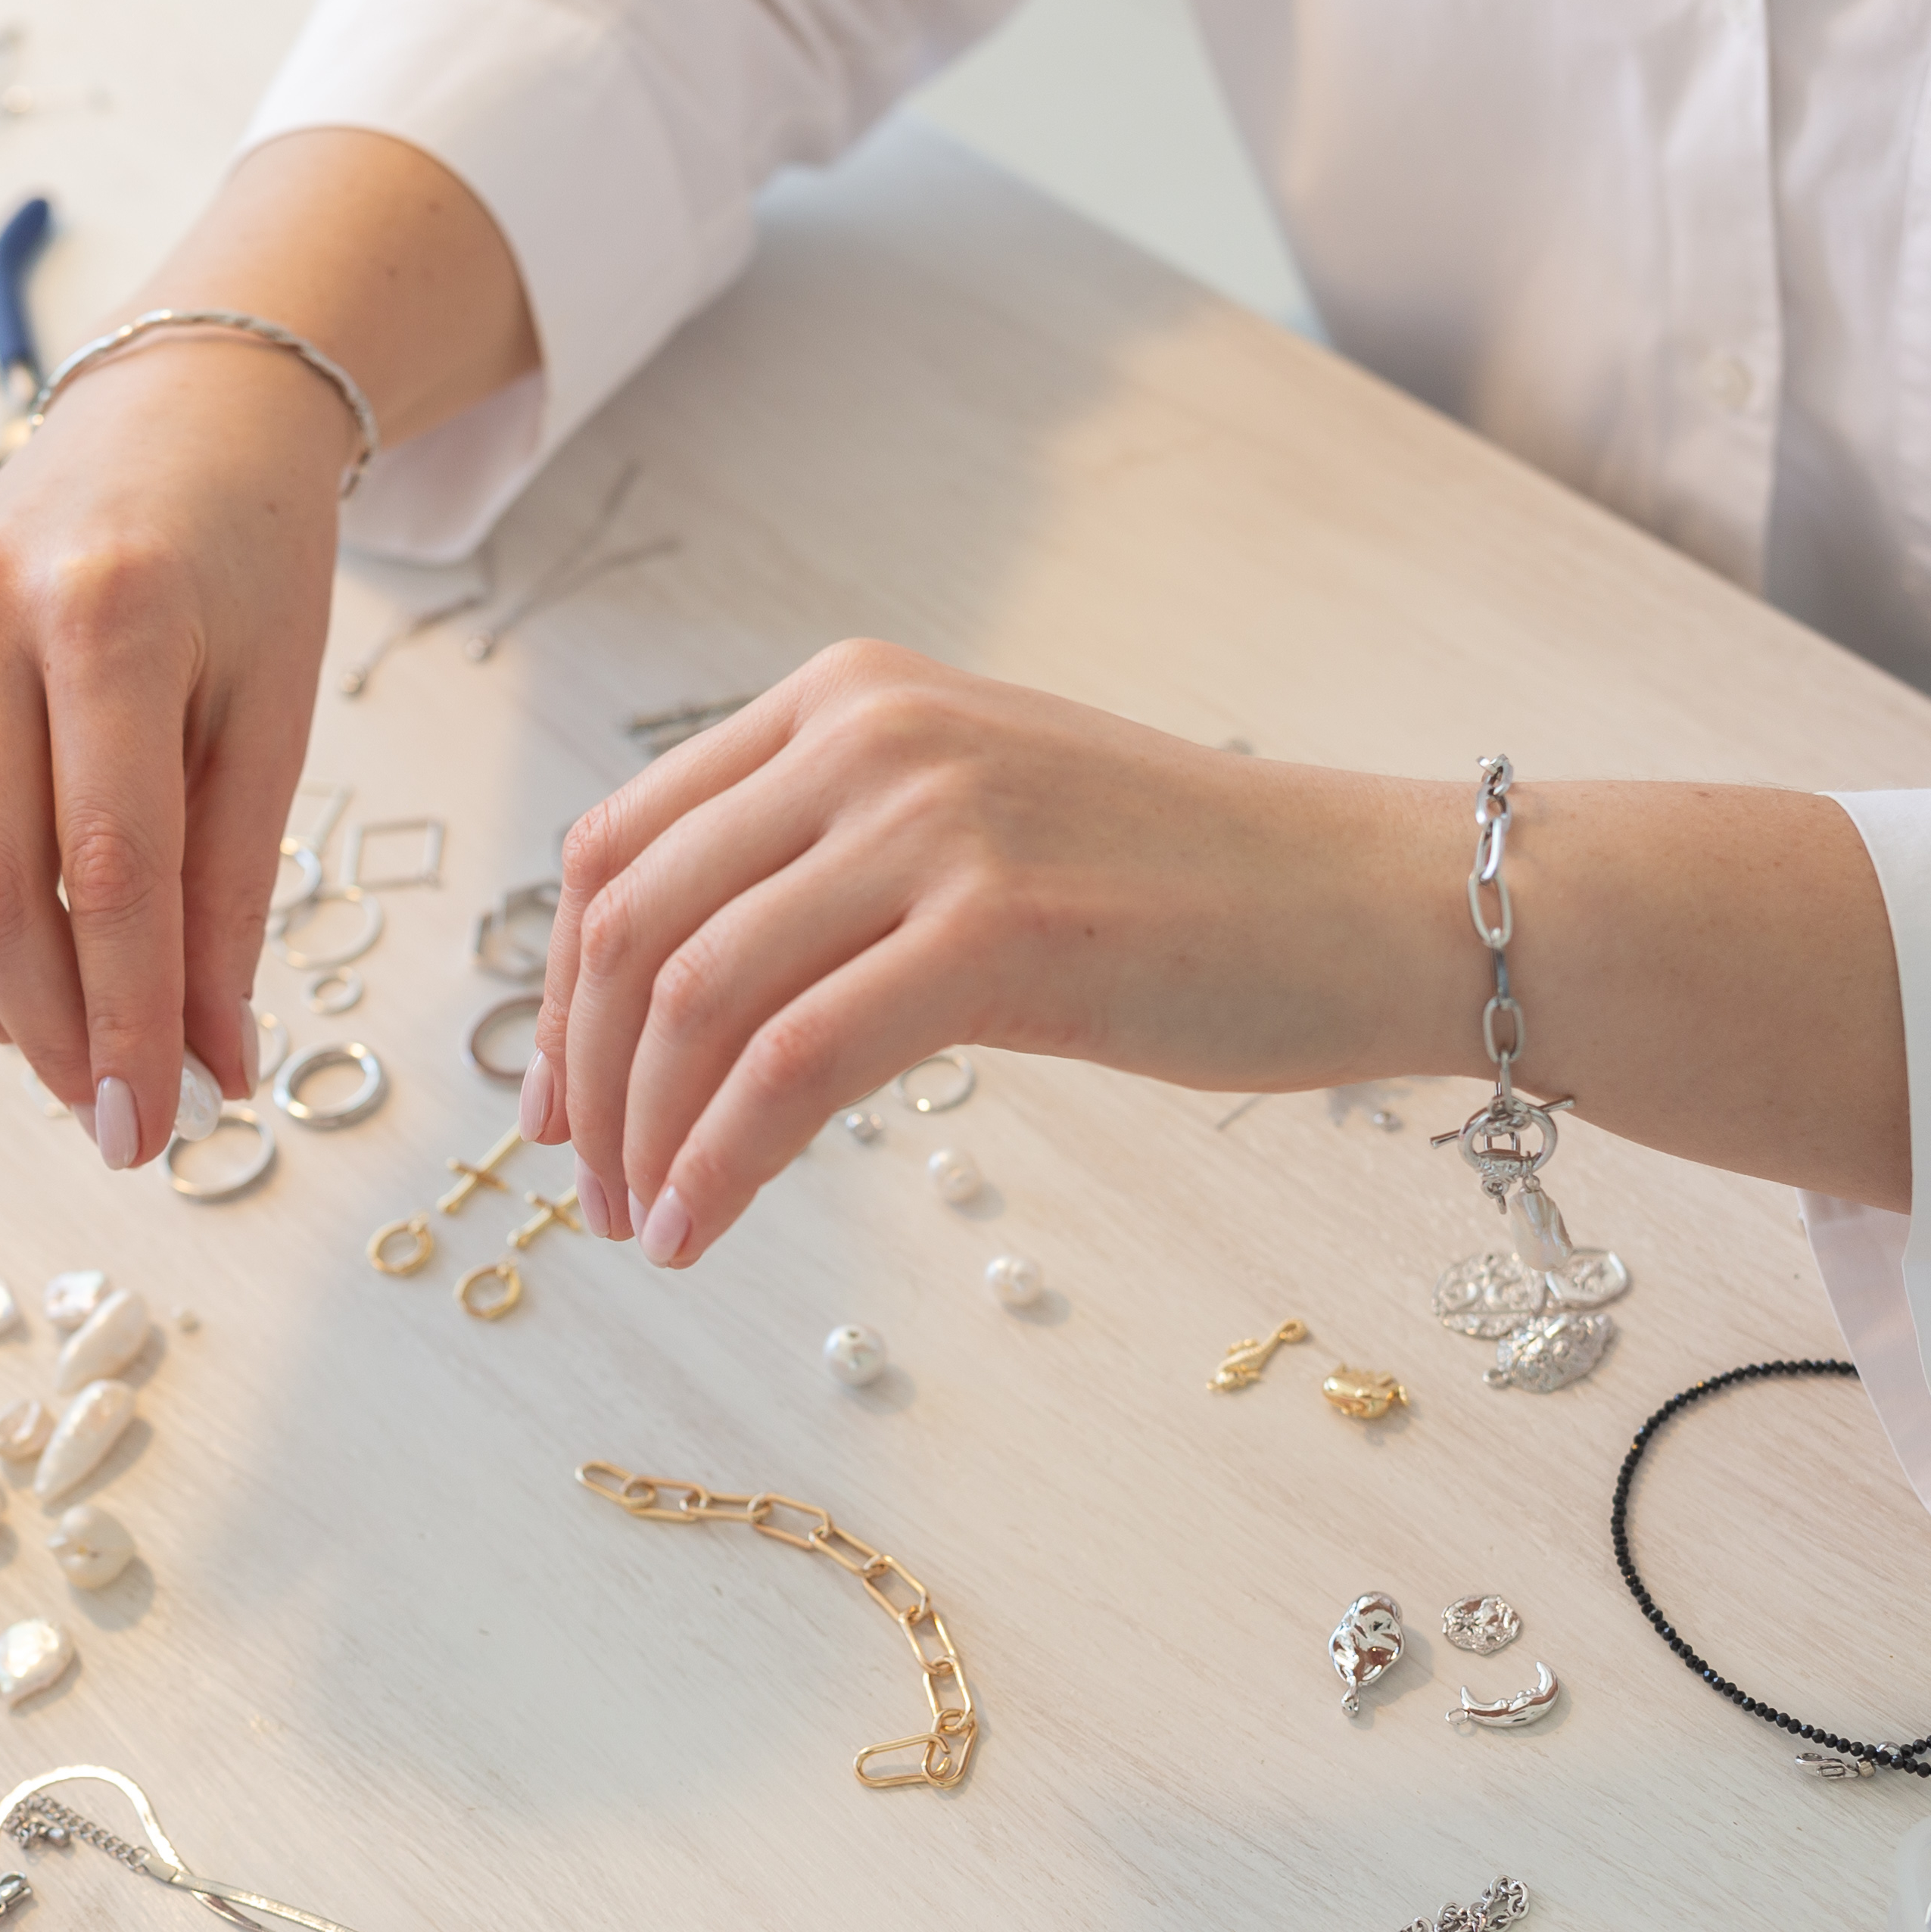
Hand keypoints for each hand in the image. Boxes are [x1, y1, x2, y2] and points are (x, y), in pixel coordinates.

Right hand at [0, 339, 358, 1163]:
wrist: (172, 423)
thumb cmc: (245, 573)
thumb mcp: (273, 725)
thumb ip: (233, 901)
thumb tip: (211, 1075)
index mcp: (110, 616)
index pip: (109, 868)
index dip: (129, 1019)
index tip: (157, 1128)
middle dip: (49, 1031)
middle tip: (114, 1113)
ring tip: (57, 1042)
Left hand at [529, 641, 1442, 1262]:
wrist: (1366, 899)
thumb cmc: (1183, 892)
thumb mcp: (973, 827)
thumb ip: (835, 865)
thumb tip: (682, 990)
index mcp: (846, 698)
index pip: (623, 840)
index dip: (564, 990)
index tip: (565, 1104)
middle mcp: (869, 733)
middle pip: (632, 919)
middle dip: (585, 1076)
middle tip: (587, 1191)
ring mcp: (934, 824)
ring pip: (695, 995)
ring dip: (642, 1137)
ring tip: (642, 1228)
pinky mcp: (996, 929)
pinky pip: (791, 1065)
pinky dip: (720, 1165)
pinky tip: (700, 1233)